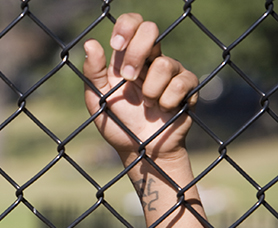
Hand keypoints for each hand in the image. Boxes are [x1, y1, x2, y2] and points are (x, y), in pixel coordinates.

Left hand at [83, 13, 198, 163]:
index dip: (127, 26)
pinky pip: (181, 82)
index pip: (132, 24)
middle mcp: (150, 61)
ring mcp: (171, 72)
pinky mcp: (187, 87)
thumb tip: (91, 43)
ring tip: (147, 106)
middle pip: (151, 29)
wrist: (140, 152)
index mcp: (127, 60)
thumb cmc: (118, 126)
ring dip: (150, 91)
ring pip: (163, 63)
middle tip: (128, 79)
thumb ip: (93, 74)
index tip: (116, 46)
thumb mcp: (97, 101)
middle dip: (137, 53)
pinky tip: (163, 110)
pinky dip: (167, 100)